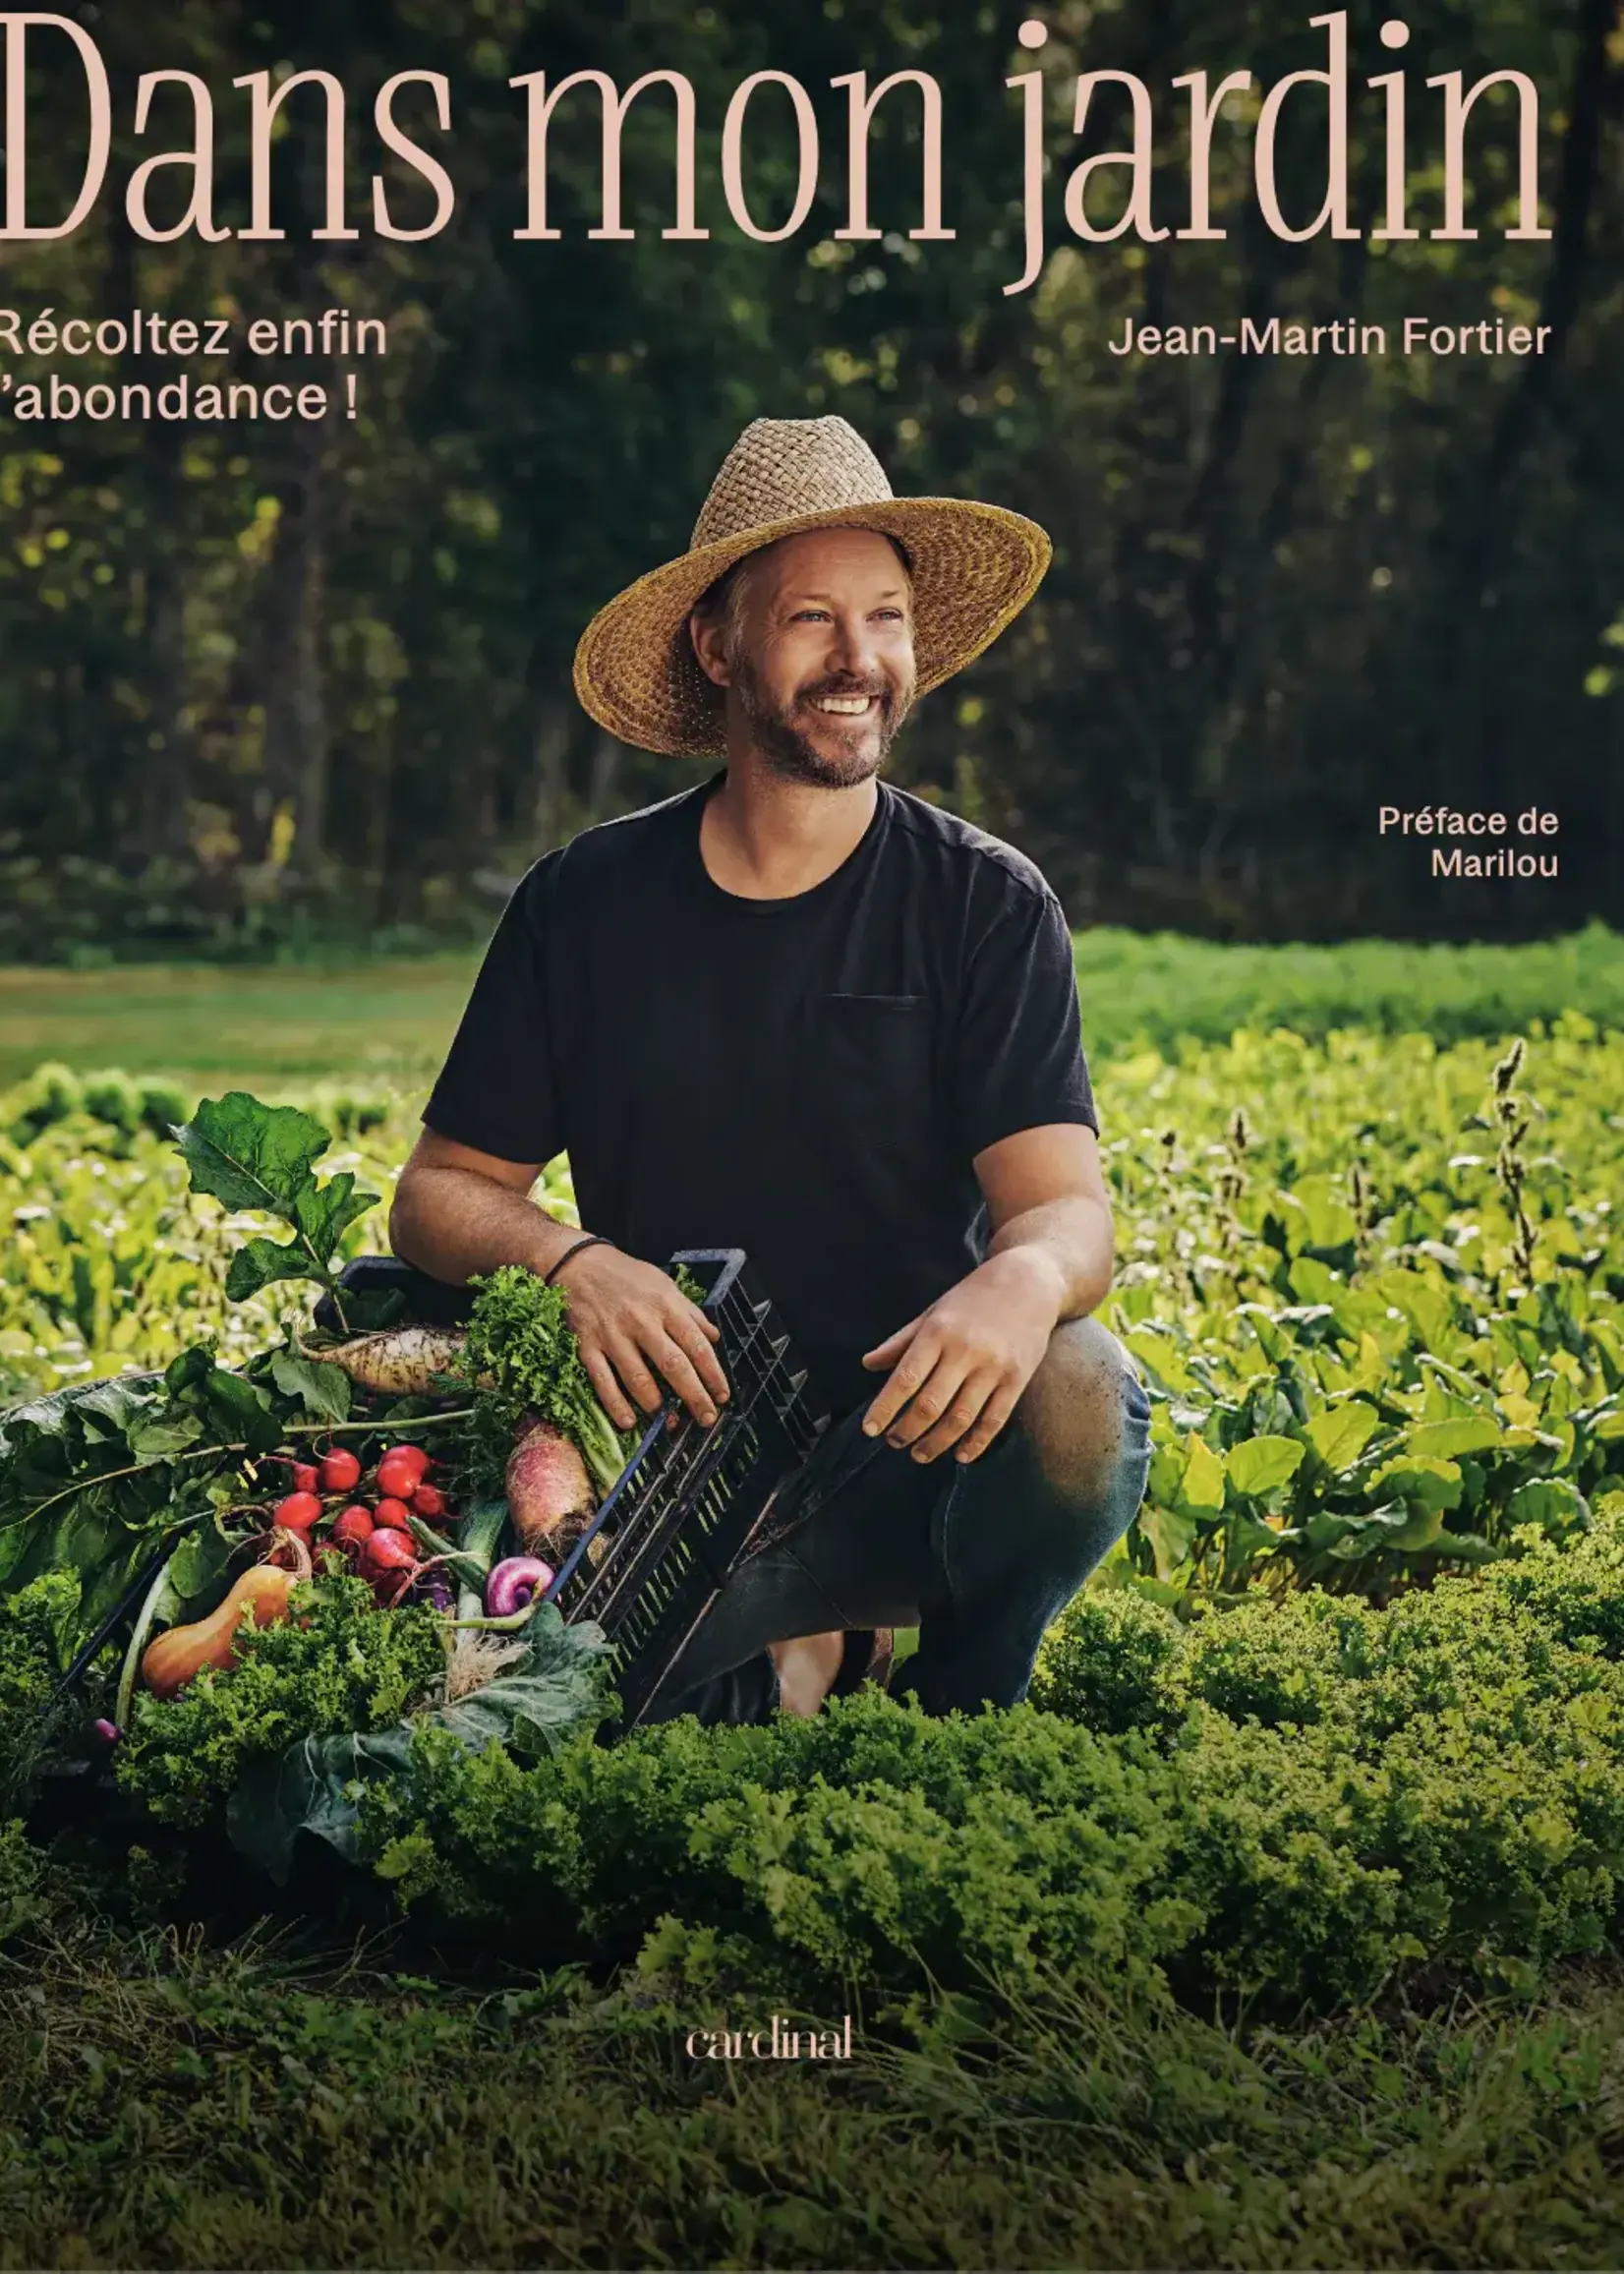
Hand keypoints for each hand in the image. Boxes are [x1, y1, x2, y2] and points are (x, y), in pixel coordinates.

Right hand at [550, 1243, 729, 1430]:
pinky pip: (602, 1381)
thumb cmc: (625, 1276)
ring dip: (657, 1406)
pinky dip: (615, 1405)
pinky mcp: (587, 1346)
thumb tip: (715, 1337)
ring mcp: (612, 1336)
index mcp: (665, 1306)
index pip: (697, 1345)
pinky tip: (628, 1422)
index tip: (722, 1395)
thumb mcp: (665, 1284)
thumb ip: (690, 1313)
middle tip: (706, 1418)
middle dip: (693, 1396)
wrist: (578, 1264)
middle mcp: (641, 1322)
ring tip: (669, 1422)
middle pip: (673, 1366)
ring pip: (638, 1378)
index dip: (713, 1374)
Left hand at [859, 1249, 1063, 1464]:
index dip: (885, 1408)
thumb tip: (868, 1364)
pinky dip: (976, 1443)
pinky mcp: (1017, 1379)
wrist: (1029, 1282)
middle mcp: (965, 1351)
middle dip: (907, 1430)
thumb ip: (901, 1341)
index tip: (870, 1429)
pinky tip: (961, 1456)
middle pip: (930, 1404)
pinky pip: (995, 1419)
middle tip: (894, 1442)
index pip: (905, 1378)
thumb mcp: (933, 1311)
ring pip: (961, 1417)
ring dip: (937, 1443)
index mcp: (938, 1332)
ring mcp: (993, 1367)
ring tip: (920, 1454)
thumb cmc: (973, 1298)